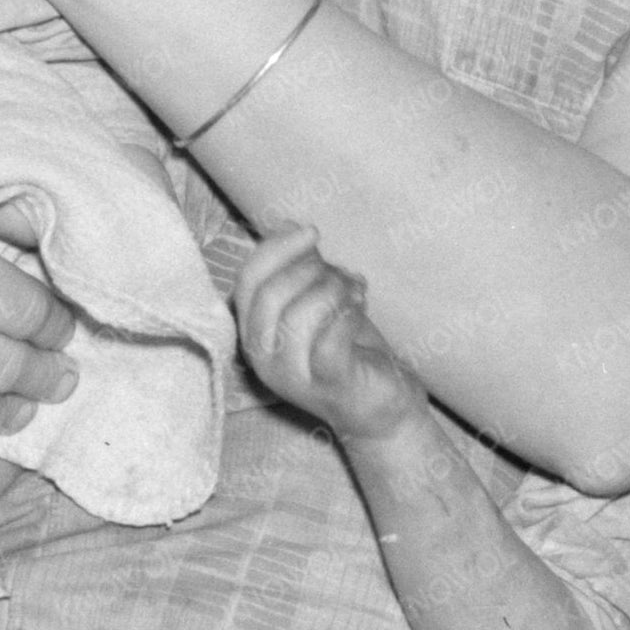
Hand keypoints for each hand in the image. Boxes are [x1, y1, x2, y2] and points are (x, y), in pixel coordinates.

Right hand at [232, 224, 432, 444]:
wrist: (381, 404)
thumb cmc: (347, 348)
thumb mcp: (320, 299)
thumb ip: (301, 267)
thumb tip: (288, 225)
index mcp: (254, 332)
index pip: (248, 281)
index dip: (277, 248)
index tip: (311, 232)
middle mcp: (263, 357)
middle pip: (270, 294)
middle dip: (311, 271)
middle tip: (341, 276)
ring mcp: (292, 375)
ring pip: (300, 313)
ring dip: (334, 290)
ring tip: (354, 293)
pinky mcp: (327, 383)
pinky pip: (331, 337)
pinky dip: (349, 313)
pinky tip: (360, 309)